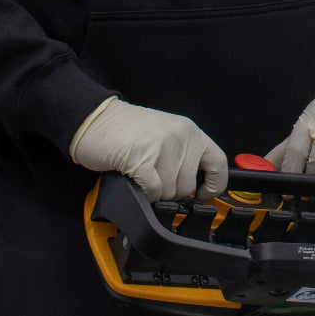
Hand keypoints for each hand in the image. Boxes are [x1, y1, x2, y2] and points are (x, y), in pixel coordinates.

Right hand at [70, 97, 227, 200]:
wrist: (96, 120)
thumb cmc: (126, 130)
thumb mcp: (165, 135)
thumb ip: (183, 155)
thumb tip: (194, 188)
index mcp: (189, 131)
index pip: (218, 162)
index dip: (214, 185)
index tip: (203, 195)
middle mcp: (181, 136)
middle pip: (188, 185)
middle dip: (170, 192)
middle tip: (154, 179)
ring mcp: (163, 146)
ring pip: (169, 192)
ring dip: (154, 192)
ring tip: (142, 174)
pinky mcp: (143, 158)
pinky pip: (153, 191)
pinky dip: (144, 194)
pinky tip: (135, 179)